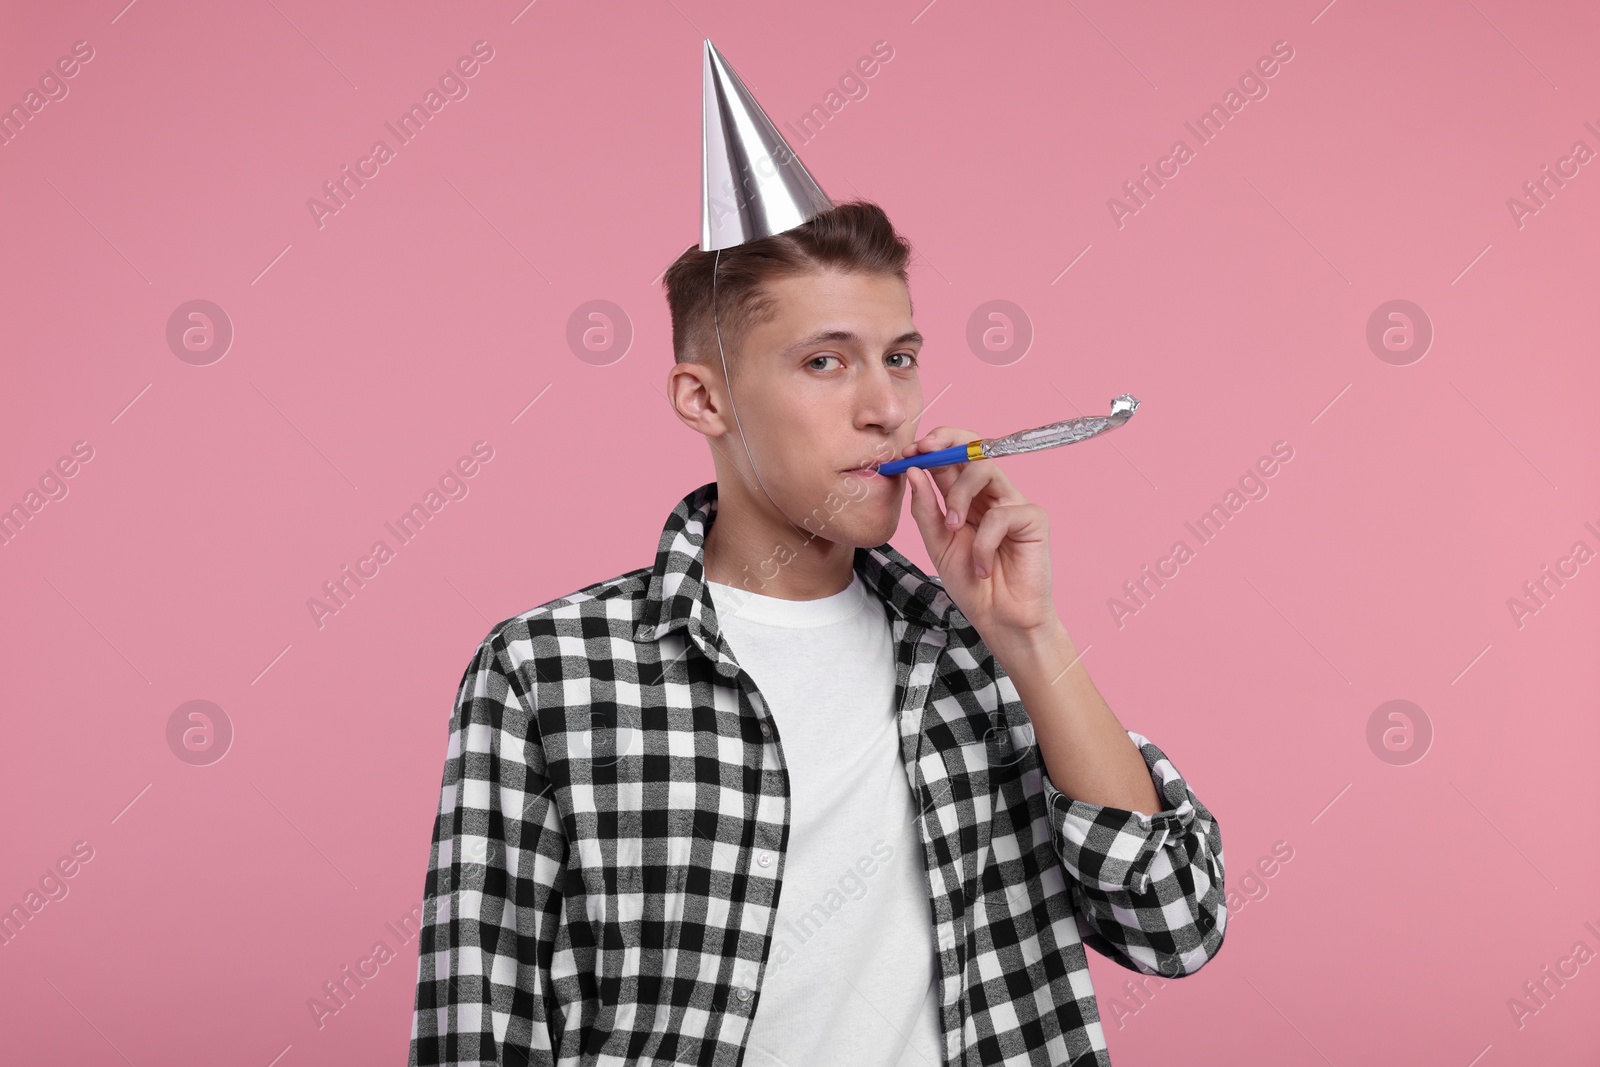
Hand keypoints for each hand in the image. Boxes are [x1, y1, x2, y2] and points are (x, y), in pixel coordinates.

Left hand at [901, 426, 1062, 641]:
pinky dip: (984, 542)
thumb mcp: (937, 545)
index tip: (908, 452)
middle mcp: (991, 495)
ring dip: (960, 495)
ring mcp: (1013, 504)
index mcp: (967, 498)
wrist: (999, 619)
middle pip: (973, 449)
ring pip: (985, 470)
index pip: (952, 457)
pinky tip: (983, 566)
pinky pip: (1002, 514)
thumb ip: (926, 509)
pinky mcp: (1033, 519)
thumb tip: (913, 471)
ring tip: (953, 528)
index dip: (932, 447)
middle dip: (945, 444)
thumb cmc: (972, 584)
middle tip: (922, 452)